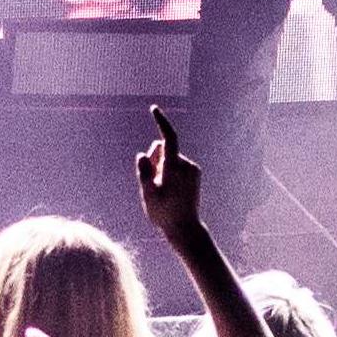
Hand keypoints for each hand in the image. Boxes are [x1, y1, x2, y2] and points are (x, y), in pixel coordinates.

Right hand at [134, 104, 203, 241]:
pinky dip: (169, 171)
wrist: (185, 227)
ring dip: (161, 167)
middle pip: (162, 149)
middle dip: (154, 158)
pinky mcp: (194, 172)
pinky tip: (169, 189)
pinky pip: (175, 163)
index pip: (168, 139)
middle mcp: (186, 165)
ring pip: (168, 157)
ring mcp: (192, 168)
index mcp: (174, 168)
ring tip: (162, 189)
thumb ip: (144, 172)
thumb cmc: (164, 213)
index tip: (154, 109)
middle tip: (153, 183)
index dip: (161, 122)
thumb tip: (142, 154)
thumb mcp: (148, 194)